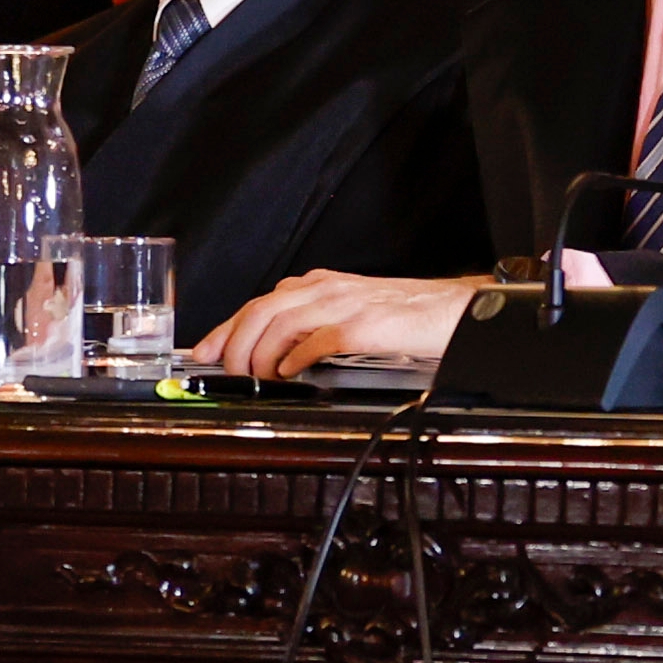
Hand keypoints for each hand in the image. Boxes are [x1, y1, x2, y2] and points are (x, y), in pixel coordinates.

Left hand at [198, 268, 484, 378]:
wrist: (458, 312)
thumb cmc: (410, 317)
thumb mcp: (353, 313)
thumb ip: (316, 326)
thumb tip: (279, 356)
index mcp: (322, 285)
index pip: (260, 303)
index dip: (226, 329)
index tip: (205, 351)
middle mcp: (327, 288)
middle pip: (260, 309)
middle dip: (234, 344)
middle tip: (228, 372)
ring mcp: (345, 305)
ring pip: (280, 322)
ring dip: (260, 355)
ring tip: (258, 378)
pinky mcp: (364, 326)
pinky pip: (316, 339)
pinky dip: (295, 358)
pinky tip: (290, 373)